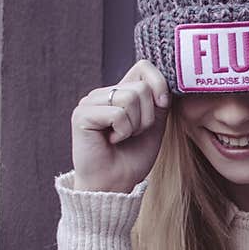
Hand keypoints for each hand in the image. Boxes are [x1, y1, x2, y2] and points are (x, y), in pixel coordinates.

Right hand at [71, 60, 170, 192]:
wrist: (116, 183)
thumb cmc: (134, 156)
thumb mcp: (155, 125)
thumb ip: (159, 102)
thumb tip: (166, 82)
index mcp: (121, 92)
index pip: (143, 66)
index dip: (159, 84)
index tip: (162, 105)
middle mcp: (104, 93)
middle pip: (142, 87)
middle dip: (148, 116)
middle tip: (133, 133)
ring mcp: (91, 101)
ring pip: (131, 98)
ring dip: (135, 125)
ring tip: (122, 137)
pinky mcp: (82, 114)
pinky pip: (118, 114)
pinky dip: (123, 132)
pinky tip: (111, 141)